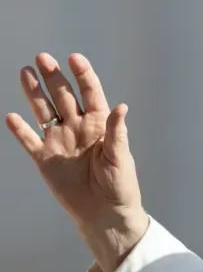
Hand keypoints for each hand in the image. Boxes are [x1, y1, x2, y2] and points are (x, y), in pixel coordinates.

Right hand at [6, 53, 148, 271]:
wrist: (104, 213)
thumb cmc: (119, 185)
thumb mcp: (120, 157)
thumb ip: (116, 132)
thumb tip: (121, 106)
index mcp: (99, 125)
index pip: (91, 93)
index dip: (83, 75)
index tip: (74, 58)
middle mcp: (78, 128)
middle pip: (63, 96)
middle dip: (54, 76)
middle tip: (42, 57)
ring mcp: (60, 142)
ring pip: (44, 112)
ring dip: (35, 93)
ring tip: (25, 72)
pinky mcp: (45, 160)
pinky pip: (30, 141)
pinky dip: (20, 130)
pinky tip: (12, 116)